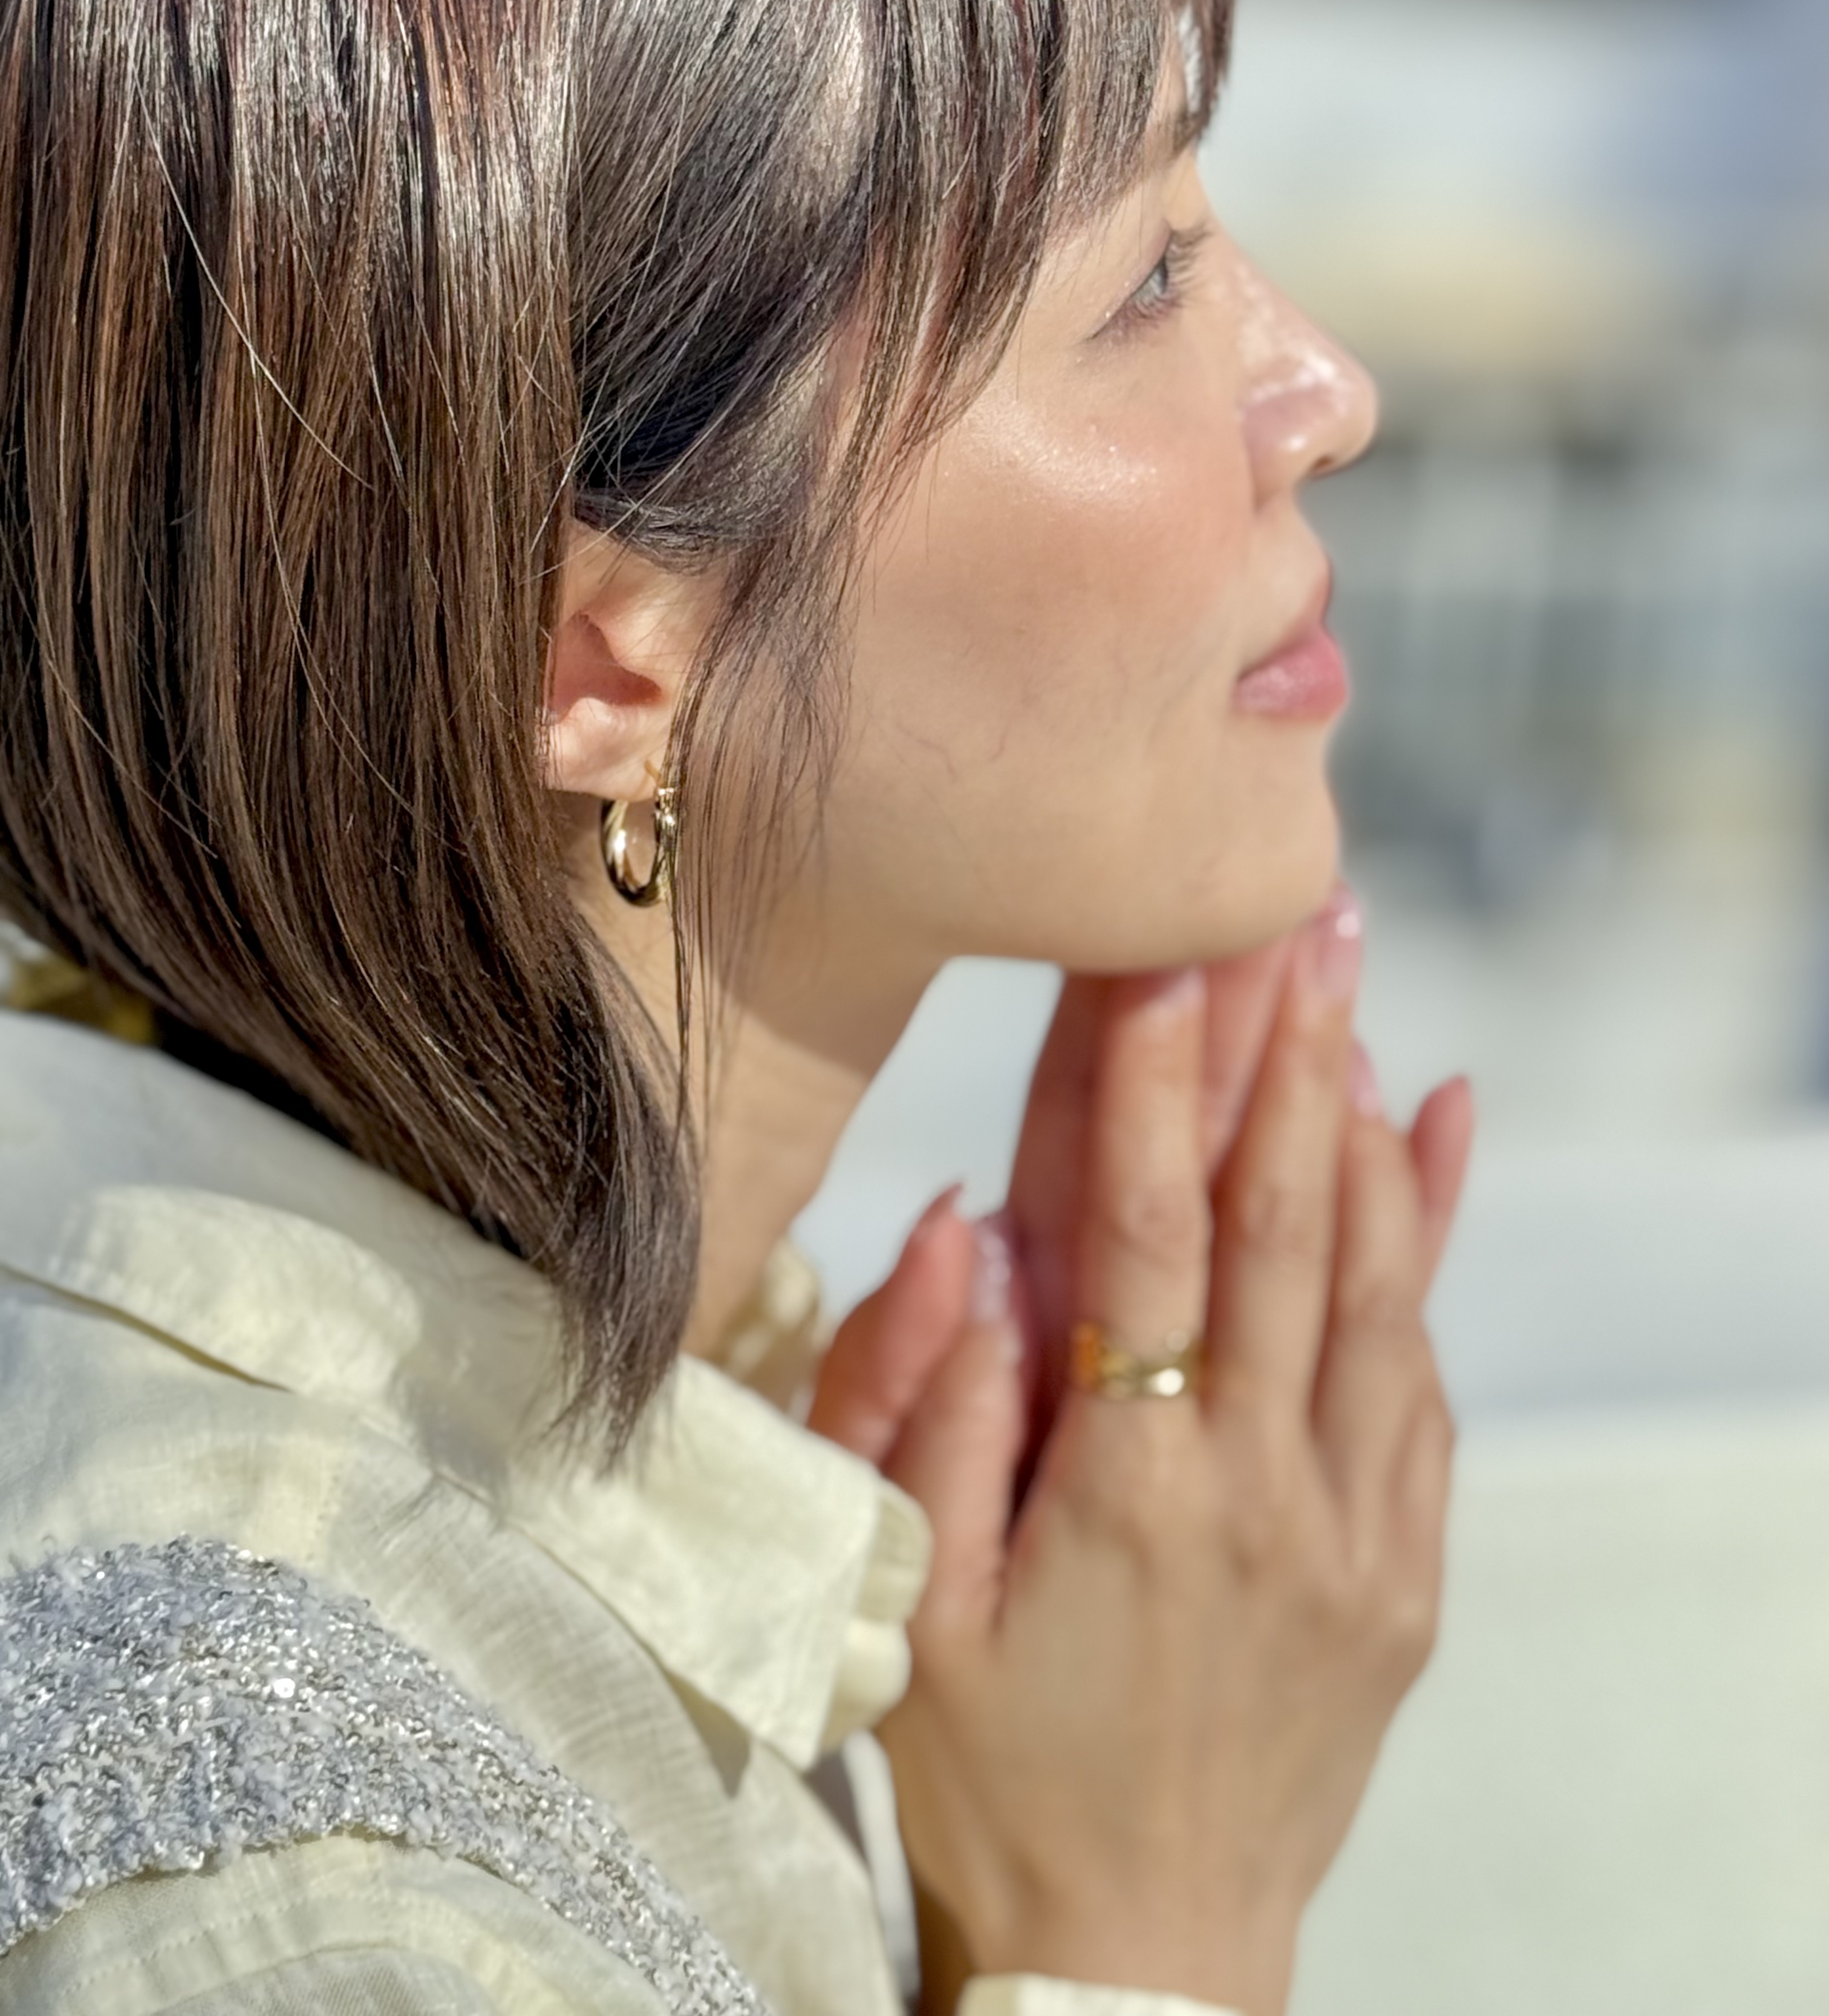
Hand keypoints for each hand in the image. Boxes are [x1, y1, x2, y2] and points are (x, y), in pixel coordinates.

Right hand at [832, 896, 1471, 2015]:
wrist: (1148, 1947)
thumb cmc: (996, 1771)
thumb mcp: (908, 1613)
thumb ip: (932, 1414)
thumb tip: (966, 1231)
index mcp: (1133, 1494)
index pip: (1145, 1243)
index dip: (1150, 1090)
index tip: (1161, 958)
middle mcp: (1266, 1492)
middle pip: (1280, 1231)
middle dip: (1283, 1055)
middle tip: (1296, 915)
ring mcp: (1356, 1528)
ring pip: (1371, 1283)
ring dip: (1357, 1119)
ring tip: (1351, 982)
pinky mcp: (1405, 1565)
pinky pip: (1424, 1374)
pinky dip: (1426, 1242)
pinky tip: (1431, 1133)